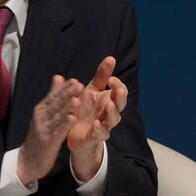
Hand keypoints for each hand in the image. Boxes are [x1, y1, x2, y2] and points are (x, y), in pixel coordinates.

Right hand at [16, 75, 81, 184]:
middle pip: (55, 105)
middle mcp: (41, 118)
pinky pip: (58, 133)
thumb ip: (52, 95)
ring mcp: (44, 130)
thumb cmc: (39, 135)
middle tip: (78, 85)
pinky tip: (72, 119)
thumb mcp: (44, 113)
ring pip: (56, 118)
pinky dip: (64, 126)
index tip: (74, 80)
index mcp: (41, 110)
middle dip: (66, 95)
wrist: (28, 160)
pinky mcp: (48, 143)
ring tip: (76, 100)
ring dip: (66, 109)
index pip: (53, 97)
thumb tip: (58, 76)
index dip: (63, 89)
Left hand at [67, 56, 127, 182]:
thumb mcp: (91, 91)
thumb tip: (111, 58)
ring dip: (112, 112)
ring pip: (113, 120)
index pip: (120, 91)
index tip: (111, 79)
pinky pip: (100, 134)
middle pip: (120, 105)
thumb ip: (101, 76)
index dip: (118, 85)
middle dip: (120, 97)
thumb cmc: (85, 110)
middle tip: (117, 90)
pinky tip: (96, 124)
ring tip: (109, 105)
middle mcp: (109, 113)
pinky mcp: (94, 137)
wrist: (74, 134)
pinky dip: (99, 129)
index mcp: (109, 100)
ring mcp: (104, 125)